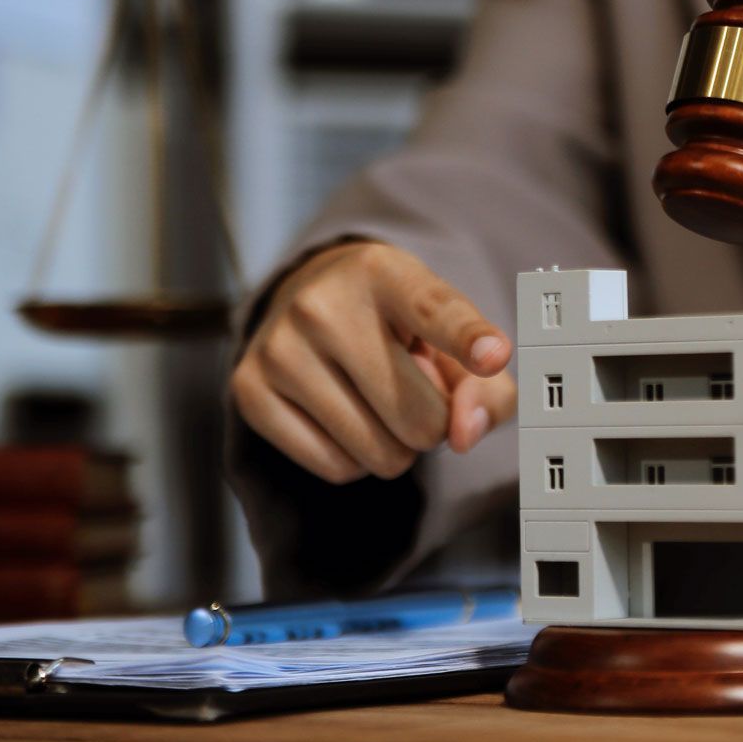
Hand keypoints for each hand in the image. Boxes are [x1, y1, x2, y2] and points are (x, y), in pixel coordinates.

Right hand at [230, 242, 514, 483]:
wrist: (310, 301)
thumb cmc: (400, 327)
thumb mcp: (454, 337)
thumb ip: (488, 388)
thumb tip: (462, 433)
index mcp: (385, 272)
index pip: (435, 312)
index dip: (468, 339)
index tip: (492, 354)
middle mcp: (323, 305)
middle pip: (419, 417)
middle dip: (431, 423)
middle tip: (412, 388)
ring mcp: (280, 348)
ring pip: (380, 453)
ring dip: (395, 446)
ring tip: (377, 399)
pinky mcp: (250, 390)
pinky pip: (336, 468)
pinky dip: (356, 459)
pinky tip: (346, 418)